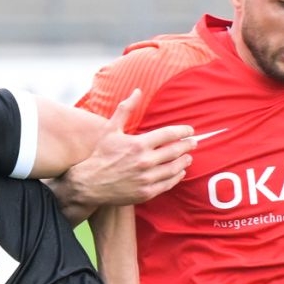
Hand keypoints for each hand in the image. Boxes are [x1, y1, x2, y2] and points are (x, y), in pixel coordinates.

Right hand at [61, 90, 198, 206]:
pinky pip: (168, 184)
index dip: (182, 131)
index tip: (189, 130)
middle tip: (194, 142)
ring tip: (188, 157)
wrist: (89, 184)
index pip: (169, 134)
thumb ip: (126, 109)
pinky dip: (177, 177)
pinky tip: (179, 172)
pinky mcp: (146, 192)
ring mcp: (147, 178)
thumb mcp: (111, 129)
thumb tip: (137, 91)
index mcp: (139, 144)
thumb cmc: (101, 155)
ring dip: (184, 161)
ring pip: (174, 168)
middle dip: (188, 145)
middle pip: (175, 151)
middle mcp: (145, 161)